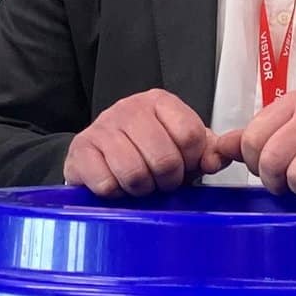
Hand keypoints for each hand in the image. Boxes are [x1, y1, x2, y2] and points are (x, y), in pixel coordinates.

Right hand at [65, 89, 227, 198]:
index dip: (191, 162)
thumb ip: (207, 151)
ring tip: (139, 184)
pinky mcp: (80, 149)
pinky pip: (106, 183)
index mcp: (160, 102)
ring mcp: (102, 126)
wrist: (99, 154)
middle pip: (164, 159)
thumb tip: (215, 161)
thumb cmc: (145, 151)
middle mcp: (130, 108)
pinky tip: (116, 184)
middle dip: (166, 181)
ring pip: (134, 173)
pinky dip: (115, 193)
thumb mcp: (181, 147)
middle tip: (160, 182)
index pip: (190, 135)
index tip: (183, 167)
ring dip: (140, 189)